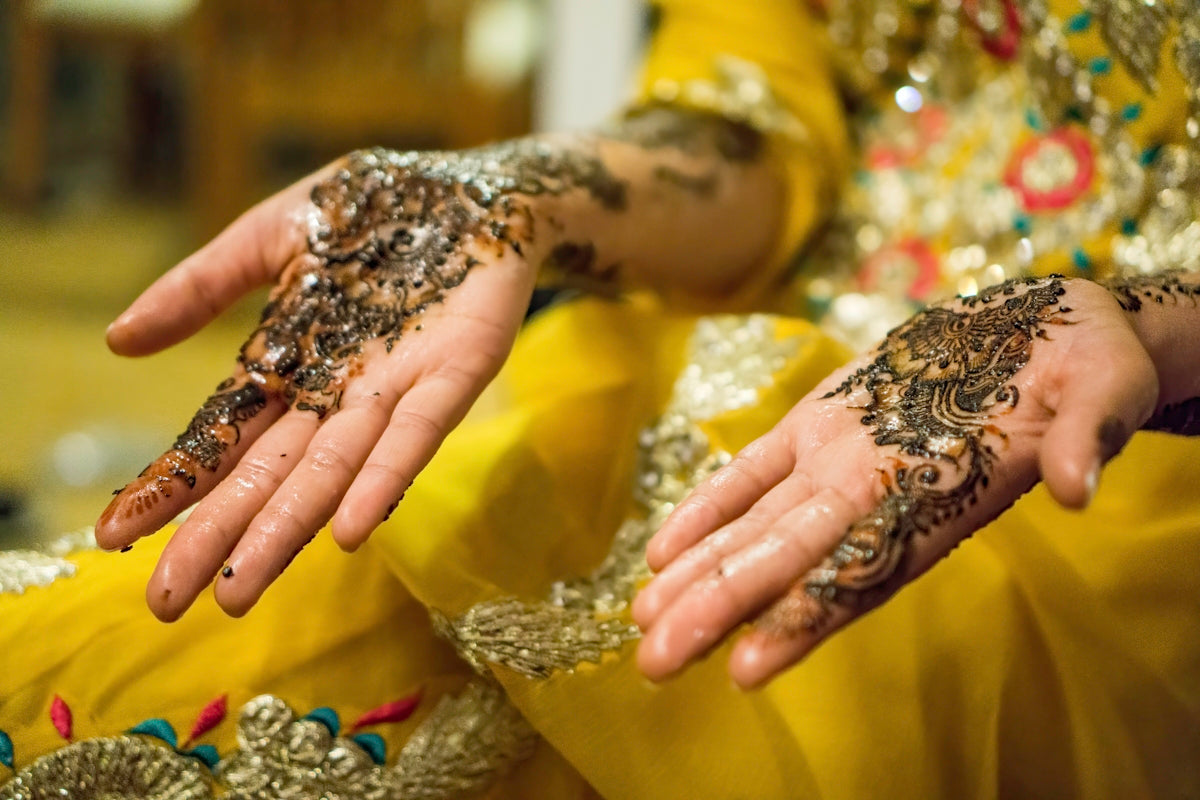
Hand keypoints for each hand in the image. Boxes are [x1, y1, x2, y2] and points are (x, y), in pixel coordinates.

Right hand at [97, 148, 542, 620]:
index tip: (115, 534)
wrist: (471, 187)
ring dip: (288, 529)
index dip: (175, 484)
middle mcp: (337, 392)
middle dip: (220, 537)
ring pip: (336, 470)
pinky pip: (418, 433)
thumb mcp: (271, 236)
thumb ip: (201, 286)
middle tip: (168, 604)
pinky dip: (384, 478)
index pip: (222, 437)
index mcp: (288, 364)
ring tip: (239, 589)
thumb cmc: (372, 212)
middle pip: (271, 475)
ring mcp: (397, 389)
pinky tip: (350, 529)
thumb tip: (115, 342)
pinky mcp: (457, 372)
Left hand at [633, 277, 1160, 687]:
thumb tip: (1080, 486)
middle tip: (655, 658)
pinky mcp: (822, 419)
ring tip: (644, 617)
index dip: (807, 617)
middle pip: (789, 561)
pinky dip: (709, 504)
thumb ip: (1089, 434)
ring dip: (700, 570)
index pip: (865, 573)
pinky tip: (662, 546)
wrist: (1049, 329)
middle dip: (721, 608)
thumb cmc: (1088, 365)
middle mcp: (878, 495)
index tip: (748, 664)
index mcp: (940, 498)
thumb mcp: (1106, 388)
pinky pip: (755, 467)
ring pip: (758, 524)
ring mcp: (841, 459)